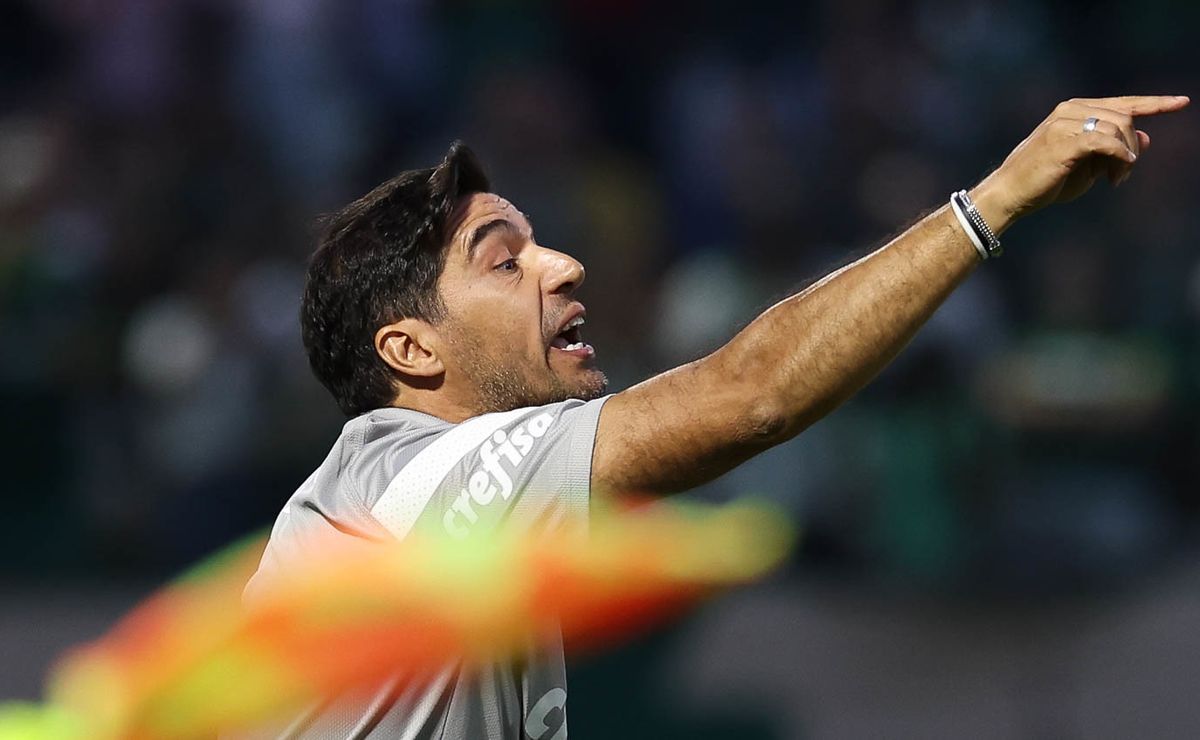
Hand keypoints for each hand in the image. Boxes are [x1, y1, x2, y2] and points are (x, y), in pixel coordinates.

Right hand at [972, 95, 1189, 232]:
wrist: (1010, 194)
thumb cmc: (1045, 181)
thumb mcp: (1088, 165)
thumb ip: (1114, 150)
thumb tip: (1146, 139)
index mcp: (1075, 110)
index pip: (1123, 103)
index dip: (1155, 103)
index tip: (1182, 102)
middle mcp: (1070, 110)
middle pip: (1125, 116)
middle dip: (1133, 146)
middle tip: (1123, 176)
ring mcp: (1065, 123)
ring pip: (1118, 129)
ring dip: (1125, 157)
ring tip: (1114, 179)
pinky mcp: (1063, 141)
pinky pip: (1104, 142)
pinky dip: (1118, 156)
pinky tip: (1117, 171)